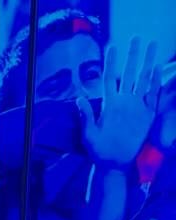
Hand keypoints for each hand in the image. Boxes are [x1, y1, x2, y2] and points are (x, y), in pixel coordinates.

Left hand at [79, 37, 160, 166]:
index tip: (113, 46)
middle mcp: (124, 101)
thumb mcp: (89, 135)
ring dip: (148, 62)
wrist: (114, 163)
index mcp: (109, 103)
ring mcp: (137, 106)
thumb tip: (79, 99)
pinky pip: (153, 95)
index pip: (110, 78)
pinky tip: (157, 69)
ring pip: (144, 79)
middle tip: (137, 37)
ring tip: (153, 45)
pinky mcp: (148, 114)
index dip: (111, 62)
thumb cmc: (98, 151)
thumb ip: (86, 117)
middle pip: (130, 73)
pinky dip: (156, 82)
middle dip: (133, 55)